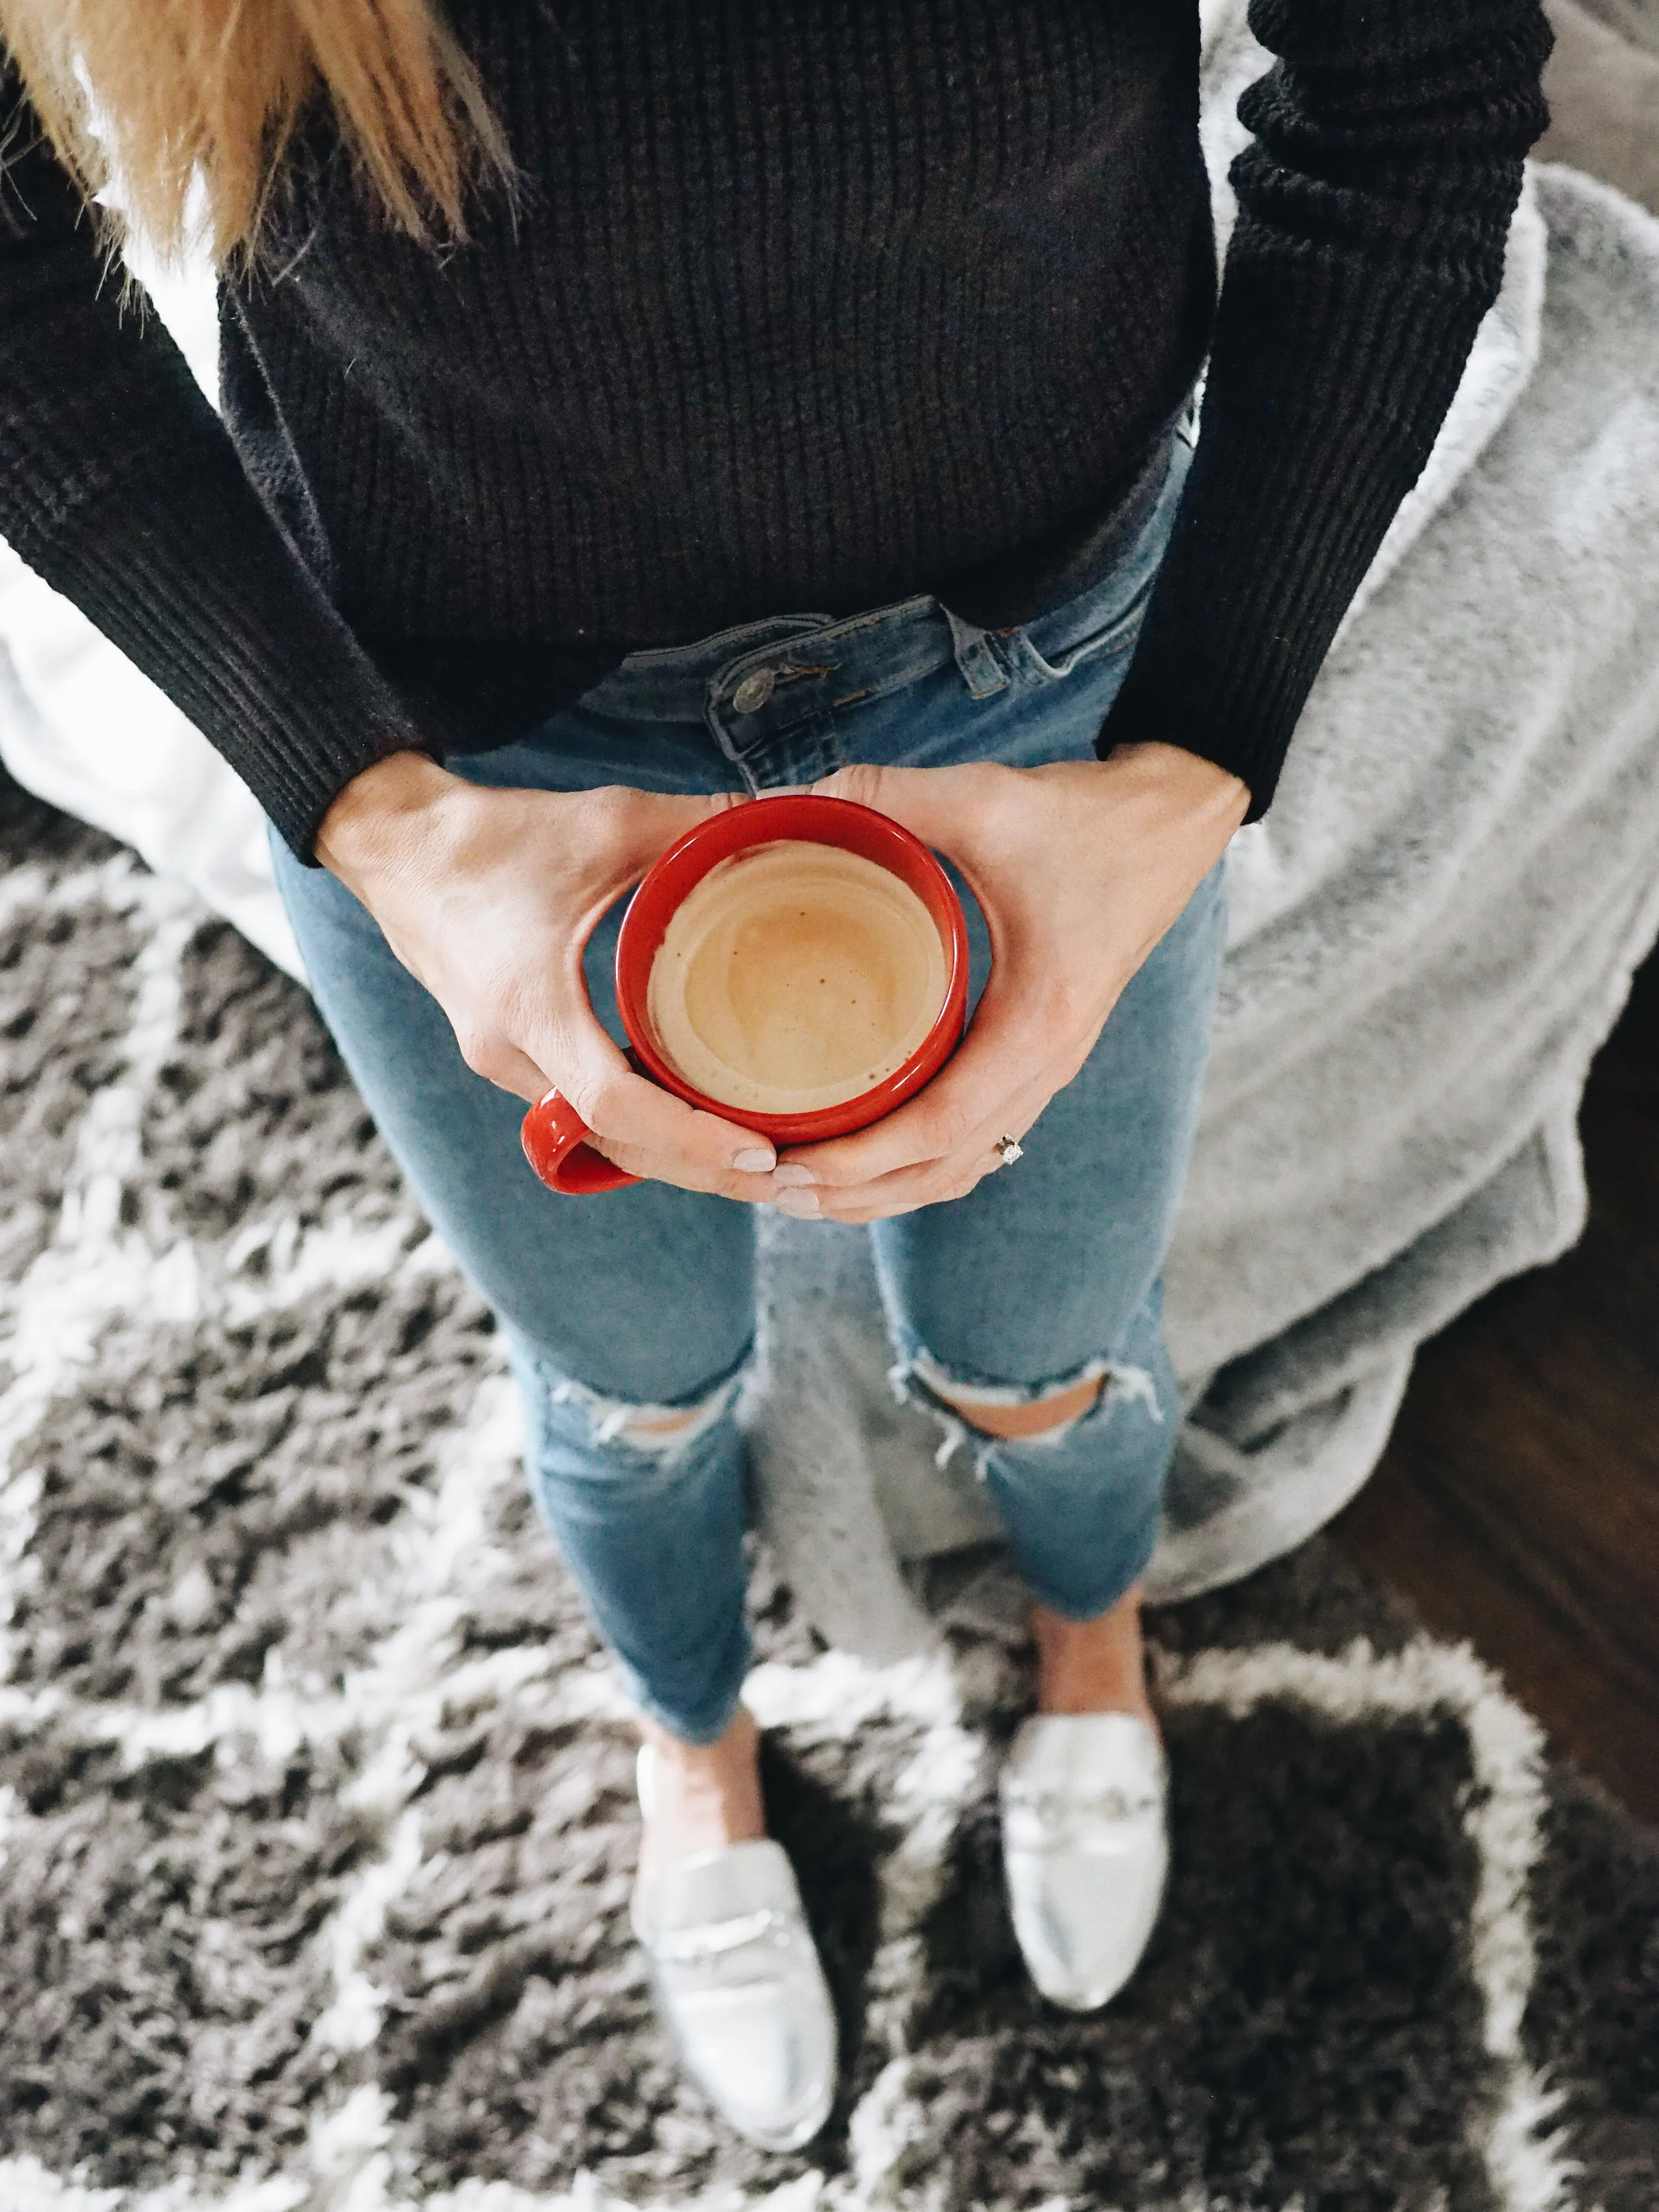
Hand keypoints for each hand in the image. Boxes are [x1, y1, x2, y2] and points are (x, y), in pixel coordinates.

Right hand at [316, 753, 800, 1199]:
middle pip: (615, 1143)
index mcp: (529, 1004)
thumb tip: (800, 814)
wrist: (395, 844)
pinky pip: (579, 1113)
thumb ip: (701, 825)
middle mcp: (507, 1051)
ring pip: (597, 1138)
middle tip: (786, 1180)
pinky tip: (695, 1124)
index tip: (760, 1153)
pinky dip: (639, 1127)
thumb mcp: (606, 821)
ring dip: (672, 1159)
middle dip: (701, 1172)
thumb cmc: (492, 836)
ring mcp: (500, 1061)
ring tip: (755, 1166)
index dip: (691, 1139)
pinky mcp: (504, 1055)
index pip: (616, 1104)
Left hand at [775, 744, 1248, 1220]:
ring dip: (885, 1190)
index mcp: (1039, 1021)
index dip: (860, 1158)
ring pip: (962, 1167)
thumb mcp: (989, 798)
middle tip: (773, 1188)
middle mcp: (1049, 1063)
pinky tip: (867, 1160)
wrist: (1171, 822)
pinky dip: (919, 1166)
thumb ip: (890, 795)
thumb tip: (792, 800)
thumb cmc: (1089, 819)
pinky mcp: (1040, 1058)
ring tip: (804, 1190)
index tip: (789, 1163)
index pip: (940, 1125)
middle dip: (856, 1191)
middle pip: (943, 1169)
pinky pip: (978, 1140)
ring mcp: (1049, 1069)